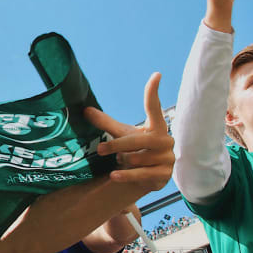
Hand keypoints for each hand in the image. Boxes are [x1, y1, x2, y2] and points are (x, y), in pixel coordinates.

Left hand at [84, 73, 174, 191]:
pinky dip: (126, 175)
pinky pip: (141, 174)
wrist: (143, 177)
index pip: (154, 108)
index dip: (153, 92)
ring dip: (124, 161)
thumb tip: (85, 110)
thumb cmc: (133, 150)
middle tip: (100, 150)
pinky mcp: (164, 175)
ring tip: (121, 162)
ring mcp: (167, 158)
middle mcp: (165, 140)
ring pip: (137, 158)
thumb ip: (105, 123)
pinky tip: (114, 176)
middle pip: (138, 139)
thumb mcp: (120, 135)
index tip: (156, 75)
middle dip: (117, 145)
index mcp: (156, 127)